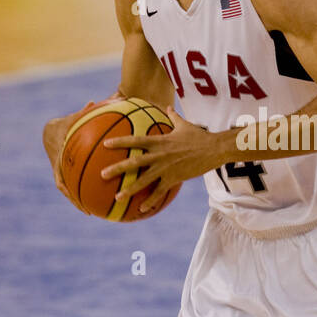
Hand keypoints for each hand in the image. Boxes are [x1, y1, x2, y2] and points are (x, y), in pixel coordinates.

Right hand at [43, 102, 95, 211]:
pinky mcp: (63, 174)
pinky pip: (71, 186)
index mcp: (60, 157)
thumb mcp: (75, 118)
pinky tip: (93, 201)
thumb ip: (88, 112)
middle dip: (74, 199)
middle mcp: (58, 168)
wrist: (50, 132)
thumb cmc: (67, 124)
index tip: (80, 191)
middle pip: (64, 187)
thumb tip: (101, 100)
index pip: (60, 173)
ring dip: (76, 201)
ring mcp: (60, 173)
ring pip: (67, 191)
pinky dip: (80, 194)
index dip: (68, 183)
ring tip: (91, 212)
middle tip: (87, 210)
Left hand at [100, 105, 220, 215]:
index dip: (120, 142)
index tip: (105, 145)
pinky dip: (150, 201)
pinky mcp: (174, 179)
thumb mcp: (184, 125)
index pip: (135, 140)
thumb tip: (168, 108)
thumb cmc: (199, 136)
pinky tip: (141, 209)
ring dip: (129, 189)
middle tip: (102, 174)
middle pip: (134, 162)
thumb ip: (173, 117)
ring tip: (117, 197)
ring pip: (144, 180)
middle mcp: (159, 155)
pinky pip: (159, 192)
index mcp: (159, 141)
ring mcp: (166, 168)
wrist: (214, 149)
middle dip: (117, 168)